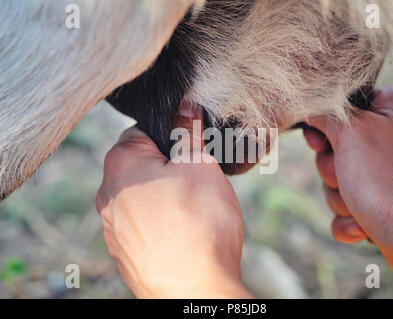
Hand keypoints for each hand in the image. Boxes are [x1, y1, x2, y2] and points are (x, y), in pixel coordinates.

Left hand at [96, 104, 251, 297]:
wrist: (193, 288)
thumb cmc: (199, 222)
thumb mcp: (200, 165)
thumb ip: (188, 132)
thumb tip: (185, 107)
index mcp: (122, 163)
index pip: (141, 132)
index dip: (170, 137)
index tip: (189, 151)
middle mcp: (107, 194)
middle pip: (139, 166)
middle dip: (167, 168)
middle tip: (195, 182)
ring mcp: (112, 227)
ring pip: (140, 197)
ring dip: (162, 197)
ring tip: (191, 212)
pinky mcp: (122, 252)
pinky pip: (140, 225)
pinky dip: (158, 224)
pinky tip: (180, 234)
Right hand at [304, 86, 392, 290]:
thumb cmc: (387, 179)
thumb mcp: (351, 132)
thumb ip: (325, 114)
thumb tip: (308, 106)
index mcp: (390, 107)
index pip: (340, 106)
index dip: (324, 127)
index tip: (321, 144)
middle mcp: (389, 135)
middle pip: (333, 147)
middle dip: (332, 171)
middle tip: (347, 175)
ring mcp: (385, 170)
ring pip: (336, 179)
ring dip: (340, 198)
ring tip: (361, 206)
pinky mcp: (381, 200)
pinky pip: (347, 205)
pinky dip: (349, 218)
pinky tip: (362, 225)